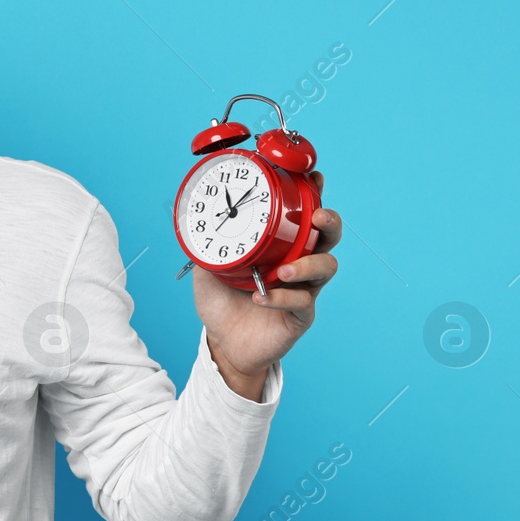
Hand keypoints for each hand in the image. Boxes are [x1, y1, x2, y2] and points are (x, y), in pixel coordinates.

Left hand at [193, 172, 340, 400]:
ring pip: (326, 268)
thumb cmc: (222, 301)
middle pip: (328, 236)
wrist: (223, 342)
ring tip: (282, 270)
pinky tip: (260, 297)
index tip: (314, 178)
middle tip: (317, 217)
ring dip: (307, 264)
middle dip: (329, 222)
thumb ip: (207, 244)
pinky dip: (281, 297)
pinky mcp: (300, 315)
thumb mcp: (208, 267)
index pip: (303, 215)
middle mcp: (298, 263)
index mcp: (281, 245)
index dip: (313, 195)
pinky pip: (301, 302)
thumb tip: (190, 217)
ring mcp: (303, 289)